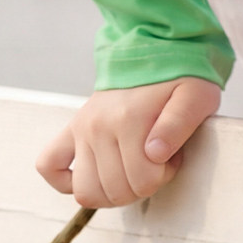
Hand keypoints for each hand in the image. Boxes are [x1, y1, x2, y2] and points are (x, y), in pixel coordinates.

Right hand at [35, 76, 220, 207]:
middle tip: (154, 161)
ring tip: (130, 167)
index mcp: (129, 119)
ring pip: (85, 191)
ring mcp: (81, 128)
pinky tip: (91, 175)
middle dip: (141, 186)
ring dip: (111, 192)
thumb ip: (178, 125)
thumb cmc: (179, 78)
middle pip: (115, 191)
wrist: (152, 51)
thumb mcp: (194, 97)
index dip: (164, 176)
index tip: (172, 156)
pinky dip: (64, 182)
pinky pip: (48, 165)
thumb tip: (155, 154)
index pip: (143, 181)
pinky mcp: (72, 128)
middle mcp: (98, 125)